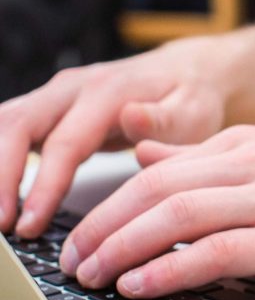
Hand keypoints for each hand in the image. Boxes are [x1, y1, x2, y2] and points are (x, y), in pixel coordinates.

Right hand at [0, 35, 238, 236]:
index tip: (31, 224)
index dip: (43, 186)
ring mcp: (55, 95)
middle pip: (16, 127)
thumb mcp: (191, 112)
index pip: (64, 143)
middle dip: (1, 179)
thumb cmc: (190, 100)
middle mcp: (72, 88)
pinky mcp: (47, 107)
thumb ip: (162, 121)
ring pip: (3, 124)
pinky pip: (8, 129)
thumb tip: (131, 119)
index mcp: (107, 93)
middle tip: (3, 227)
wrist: (186, 72)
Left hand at [60, 125, 254, 297]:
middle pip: (155, 189)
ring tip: (93, 275)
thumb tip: (151, 157)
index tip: (87, 234)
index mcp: (251, 144)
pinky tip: (144, 283)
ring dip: (122, 246)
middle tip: (74, 260)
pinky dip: (170, 267)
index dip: (110, 203)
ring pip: (176, 215)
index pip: (159, 168)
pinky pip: (219, 251)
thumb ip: (217, 156)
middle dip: (101, 226)